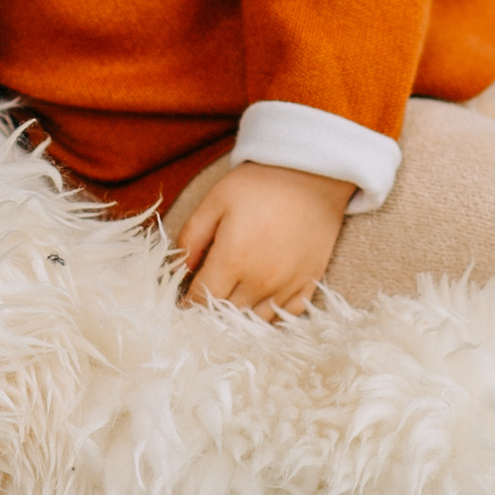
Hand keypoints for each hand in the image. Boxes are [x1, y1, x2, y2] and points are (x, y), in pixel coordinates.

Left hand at [173, 162, 353, 320]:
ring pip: (257, 320)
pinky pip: (289, 315)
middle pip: (228, 315)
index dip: (189, 304)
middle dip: (212, 313)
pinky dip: (273, 316)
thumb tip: (181, 268)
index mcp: (233, 260)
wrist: (314, 173)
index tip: (183, 304)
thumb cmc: (261, 183)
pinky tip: (262, 306)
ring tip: (231, 307)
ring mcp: (288, 285)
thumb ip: (192, 236)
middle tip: (204, 305)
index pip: (202, 299)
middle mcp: (261, 280)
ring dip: (241, 318)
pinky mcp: (310, 281)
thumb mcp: (215, 200)